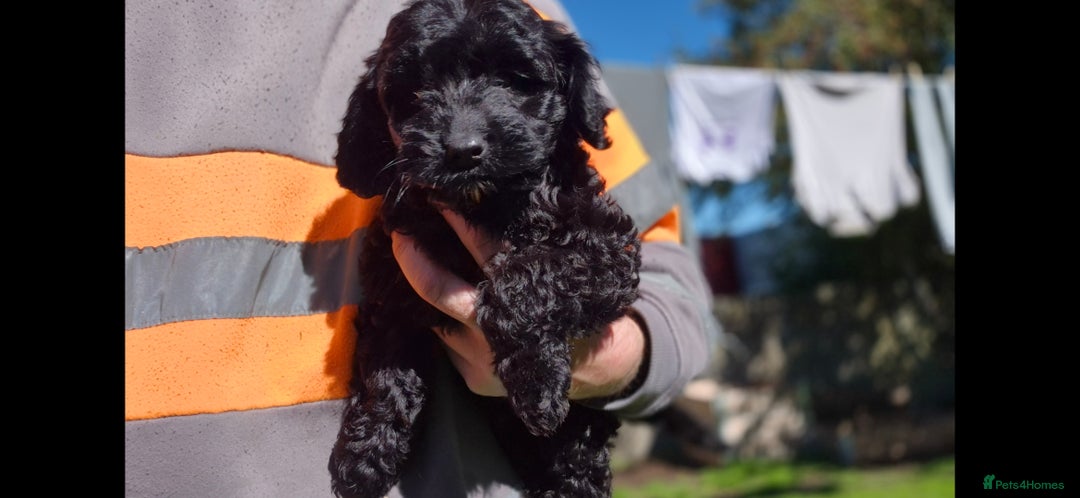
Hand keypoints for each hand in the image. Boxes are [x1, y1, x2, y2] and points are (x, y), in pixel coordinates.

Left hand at [390, 209, 645, 399]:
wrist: (596, 367)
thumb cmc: (579, 304)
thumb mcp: (563, 270)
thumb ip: (531, 247)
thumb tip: (495, 204)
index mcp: (526, 296)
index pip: (486, 251)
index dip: (460, 222)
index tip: (439, 197)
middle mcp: (498, 330)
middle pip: (439, 290)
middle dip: (413, 258)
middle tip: (399, 230)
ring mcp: (482, 359)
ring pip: (437, 318)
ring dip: (429, 291)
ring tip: (415, 261)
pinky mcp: (474, 378)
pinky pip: (448, 344)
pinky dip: (445, 322)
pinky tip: (444, 305)